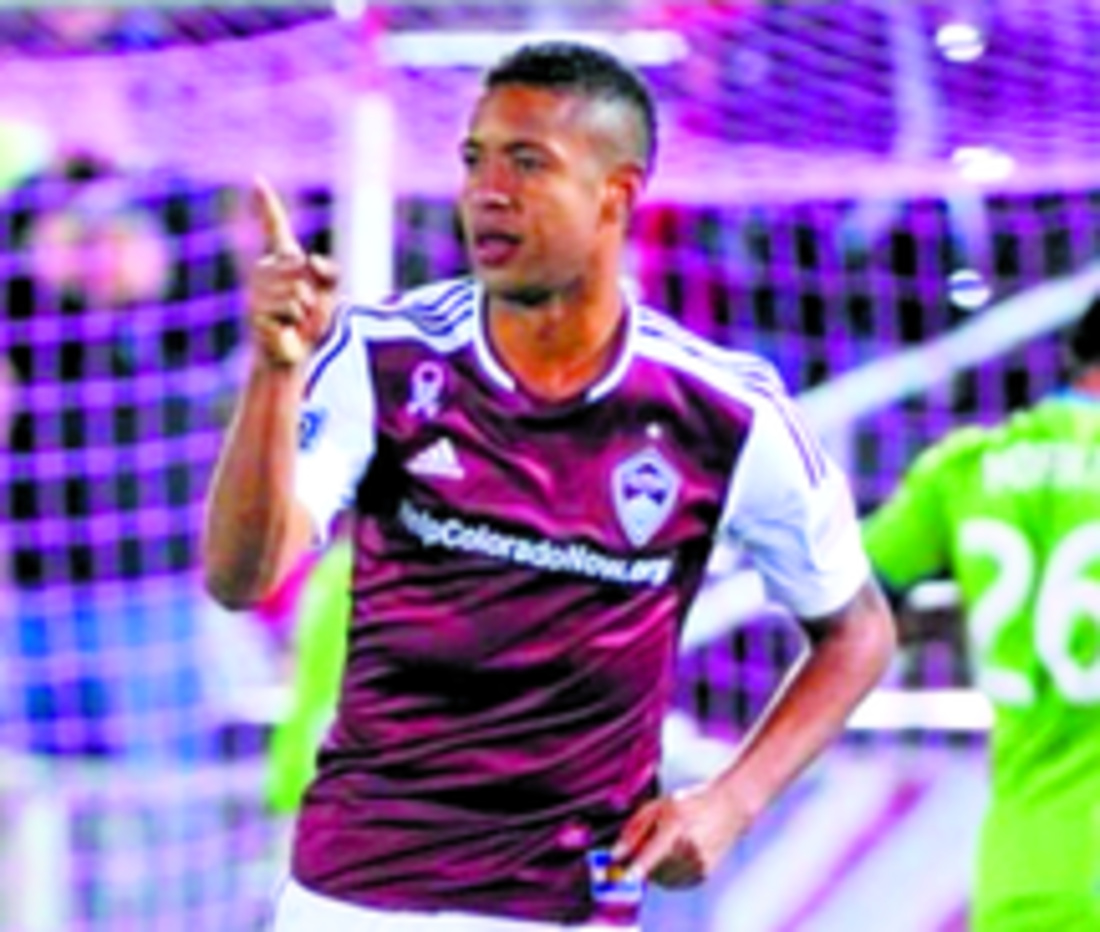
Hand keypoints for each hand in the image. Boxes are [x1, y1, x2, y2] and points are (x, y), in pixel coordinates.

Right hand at [249, 176, 338, 367]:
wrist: (292, 355)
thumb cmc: (307, 323)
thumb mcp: (328, 293)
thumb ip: (329, 271)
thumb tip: (309, 257)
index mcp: (281, 262)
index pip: (274, 228)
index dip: (267, 204)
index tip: (257, 179)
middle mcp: (264, 272)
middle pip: (296, 263)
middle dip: (312, 288)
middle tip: (305, 307)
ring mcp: (257, 292)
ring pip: (295, 288)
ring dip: (306, 307)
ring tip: (295, 319)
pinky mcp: (256, 312)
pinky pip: (290, 306)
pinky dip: (297, 319)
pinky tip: (286, 328)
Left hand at [612, 782, 751, 888]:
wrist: (728, 807)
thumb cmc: (692, 802)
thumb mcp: (659, 806)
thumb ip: (635, 829)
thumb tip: (616, 853)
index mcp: (675, 826)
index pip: (651, 854)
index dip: (636, 869)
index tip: (624, 878)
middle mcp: (688, 847)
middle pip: (654, 871)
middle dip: (642, 865)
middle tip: (645, 849)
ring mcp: (698, 862)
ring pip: (664, 880)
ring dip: (655, 871)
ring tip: (664, 849)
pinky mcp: (704, 872)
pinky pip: (677, 882)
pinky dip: (669, 875)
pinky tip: (675, 856)